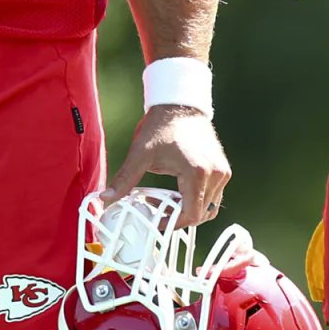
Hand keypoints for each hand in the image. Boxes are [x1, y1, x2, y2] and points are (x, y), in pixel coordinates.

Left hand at [107, 104, 231, 224]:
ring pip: (209, 207)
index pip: (191, 215)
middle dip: (179, 218)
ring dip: (189, 210)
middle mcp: (215, 175)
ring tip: (167, 201)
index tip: (156, 223)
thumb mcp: (140, 154)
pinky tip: (178, 191)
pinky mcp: (223, 169)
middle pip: (201, 214)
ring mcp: (222, 172)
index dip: (172, 224)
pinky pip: (212, 195)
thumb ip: (124, 179)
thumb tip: (105, 198)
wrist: (180, 105)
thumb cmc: (162, 127)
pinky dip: (197, 200)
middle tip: (158, 213)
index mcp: (197, 173)